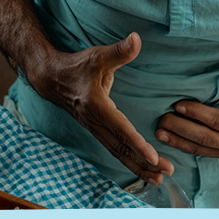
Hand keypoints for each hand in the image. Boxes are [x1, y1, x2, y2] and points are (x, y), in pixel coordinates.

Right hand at [26, 33, 173, 184]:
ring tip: (159, 179)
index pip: (121, 129)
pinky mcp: (97, 132)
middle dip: (145, 162)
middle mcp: (95, 123)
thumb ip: (119, 51)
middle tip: (167, 172)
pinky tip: (143, 170)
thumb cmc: (76, 67)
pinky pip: (115, 151)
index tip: (154, 156)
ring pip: (118, 153)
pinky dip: (130, 162)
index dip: (138, 144)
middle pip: (122, 148)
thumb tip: (136, 39)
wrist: (51, 80)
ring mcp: (95, 130)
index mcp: (96, 107)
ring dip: (139, 167)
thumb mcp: (97, 55)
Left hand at [156, 58, 218, 160]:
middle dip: (181, 131)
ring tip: (161, 135)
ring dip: (181, 143)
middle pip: (206, 139)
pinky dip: (191, 148)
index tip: (178, 105)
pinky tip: (176, 143)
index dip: (196, 114)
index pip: (217, 121)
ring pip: (205, 150)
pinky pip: (209, 154)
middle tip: (160, 122)